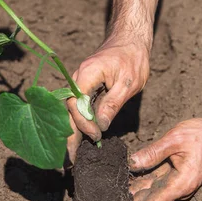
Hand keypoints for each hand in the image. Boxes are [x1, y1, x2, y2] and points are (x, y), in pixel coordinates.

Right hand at [66, 35, 149, 161]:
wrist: (130, 40)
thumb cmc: (132, 58)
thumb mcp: (129, 82)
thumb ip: (113, 103)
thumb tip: (101, 126)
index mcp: (87, 74)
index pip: (76, 104)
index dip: (84, 124)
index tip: (96, 137)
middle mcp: (77, 78)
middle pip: (69, 110)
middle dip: (70, 135)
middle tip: (72, 160)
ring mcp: (79, 82)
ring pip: (72, 110)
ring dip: (73, 131)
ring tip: (74, 154)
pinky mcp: (85, 86)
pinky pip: (79, 106)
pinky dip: (80, 122)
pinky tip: (82, 137)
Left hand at [112, 116, 201, 200]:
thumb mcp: (175, 139)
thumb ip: (152, 152)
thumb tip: (132, 163)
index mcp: (180, 184)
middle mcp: (178, 188)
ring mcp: (177, 183)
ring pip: (149, 192)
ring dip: (132, 196)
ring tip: (109, 200)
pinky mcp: (175, 175)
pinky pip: (155, 182)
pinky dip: (140, 184)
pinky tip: (124, 184)